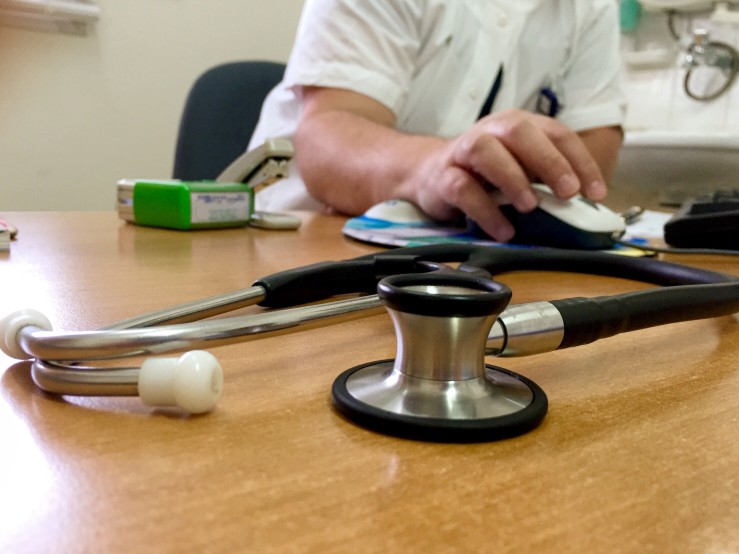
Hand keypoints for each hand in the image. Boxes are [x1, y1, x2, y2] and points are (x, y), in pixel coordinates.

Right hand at [408, 109, 608, 240]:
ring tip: (529, 206)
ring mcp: (464, 152)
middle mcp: (491, 131)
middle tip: (568, 192)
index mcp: (517, 125)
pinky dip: (485, 211)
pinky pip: (463, 189)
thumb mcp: (520, 169)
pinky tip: (503, 230)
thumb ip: (548, 181)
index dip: (579, 161)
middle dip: (549, 161)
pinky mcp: (443, 178)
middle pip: (520, 132)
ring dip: (512, 178)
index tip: (596, 193)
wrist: (428, 173)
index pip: (556, 134)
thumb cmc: (484, 173)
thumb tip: (585, 207)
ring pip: (486, 152)